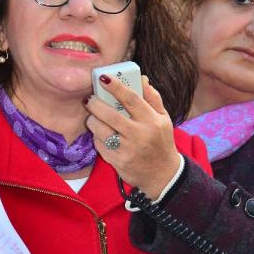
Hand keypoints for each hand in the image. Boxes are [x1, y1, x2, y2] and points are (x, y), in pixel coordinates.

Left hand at [85, 74, 180, 197]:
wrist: (162, 175)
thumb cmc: (161, 142)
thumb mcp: (163, 119)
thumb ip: (153, 98)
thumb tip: (141, 78)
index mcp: (152, 121)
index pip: (131, 99)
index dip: (116, 87)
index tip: (104, 78)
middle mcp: (139, 135)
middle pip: (110, 115)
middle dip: (96, 104)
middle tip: (90, 99)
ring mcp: (127, 150)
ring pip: (100, 130)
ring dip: (92, 120)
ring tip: (93, 116)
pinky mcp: (117, 162)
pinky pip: (99, 144)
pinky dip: (96, 136)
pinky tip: (100, 133)